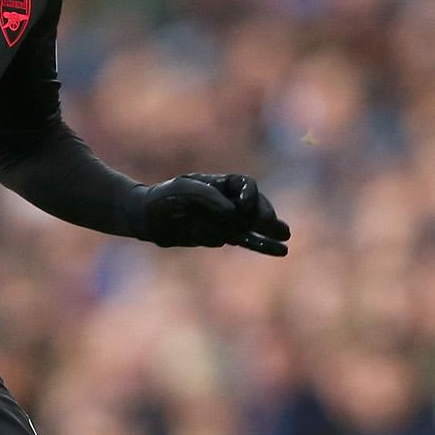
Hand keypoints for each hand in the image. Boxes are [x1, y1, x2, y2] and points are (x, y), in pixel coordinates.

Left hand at [141, 172, 289, 255]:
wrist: (148, 217)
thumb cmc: (164, 197)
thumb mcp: (184, 190)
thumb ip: (209, 197)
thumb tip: (232, 213)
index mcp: (220, 183)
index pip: (245, 185)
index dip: (250, 194)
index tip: (244, 205)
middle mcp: (228, 200)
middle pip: (254, 205)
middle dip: (264, 214)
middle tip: (271, 223)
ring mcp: (227, 219)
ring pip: (254, 225)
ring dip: (270, 231)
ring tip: (285, 237)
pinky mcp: (223, 236)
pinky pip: (246, 240)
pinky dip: (262, 245)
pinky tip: (280, 250)